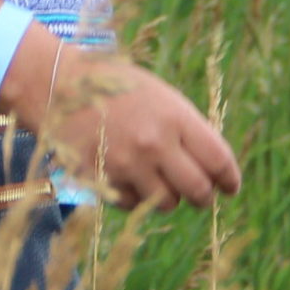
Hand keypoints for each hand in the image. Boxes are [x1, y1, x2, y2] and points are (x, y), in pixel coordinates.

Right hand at [3, 41, 240, 209]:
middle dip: (204, 195)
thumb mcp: (159, 95)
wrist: (58, 85)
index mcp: (175, 116)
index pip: (218, 159)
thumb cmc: (115, 85)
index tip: (230, 186)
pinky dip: (137, 197)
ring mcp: (129, 165)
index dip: (230, 178)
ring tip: (158, 178)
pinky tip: (128, 175)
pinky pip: (134, 204)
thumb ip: (185, 128)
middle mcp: (156, 143)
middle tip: (202, 193)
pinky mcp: (104, 181)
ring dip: (169, 196)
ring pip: (167, 202)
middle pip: (198, 190)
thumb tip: (212, 166)